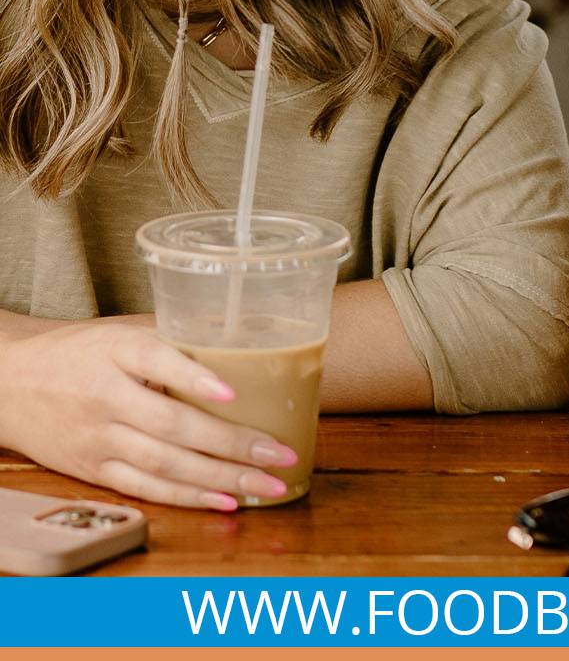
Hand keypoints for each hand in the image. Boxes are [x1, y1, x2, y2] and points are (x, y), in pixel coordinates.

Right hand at [0, 320, 299, 509]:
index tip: (230, 392)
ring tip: (266, 487)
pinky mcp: (94, 471)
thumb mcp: (122, 329)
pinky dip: (187, 497)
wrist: (12, 382)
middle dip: (231, 444)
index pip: (155, 361)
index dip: (193, 377)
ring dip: (220, 479)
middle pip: (170, 425)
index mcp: (117, 350)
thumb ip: (174, 335)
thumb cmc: (82, 350)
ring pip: (164, 464)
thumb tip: (248, 337)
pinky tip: (225, 502)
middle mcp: (106, 396)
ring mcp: (99, 438)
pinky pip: (146, 488)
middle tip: (278, 453)